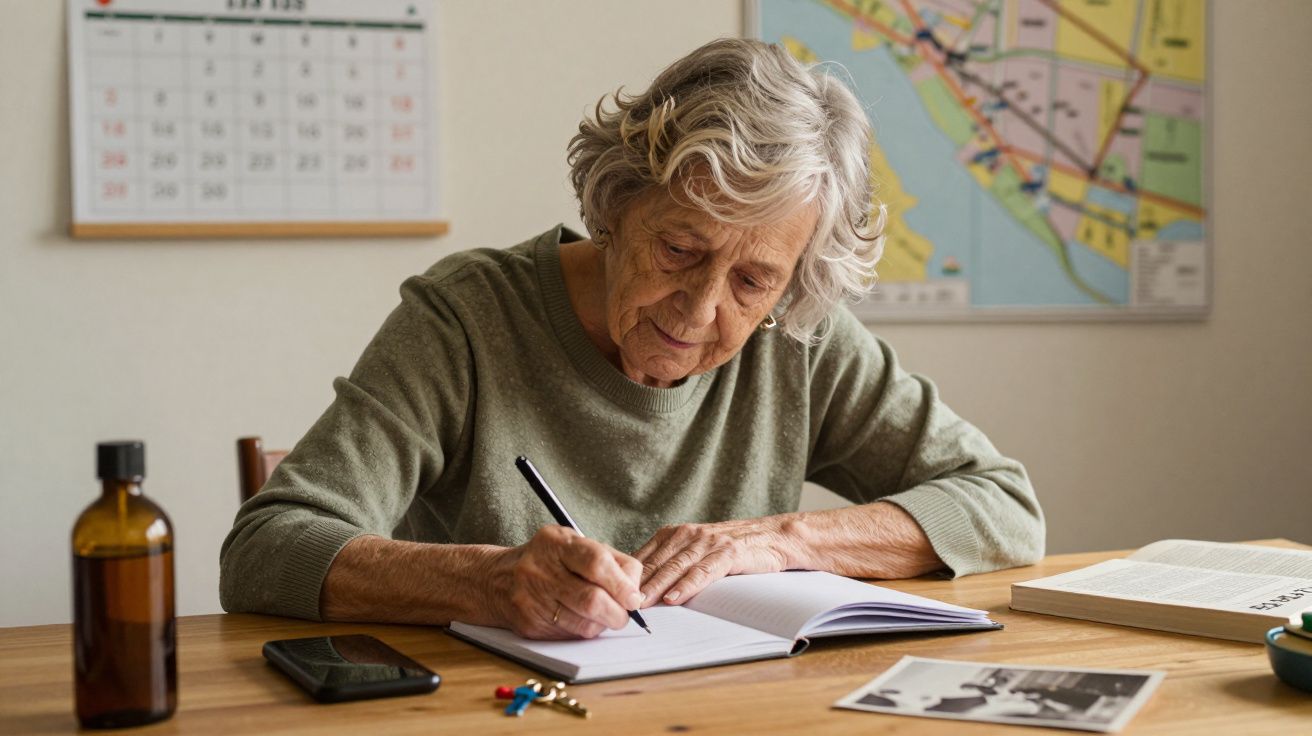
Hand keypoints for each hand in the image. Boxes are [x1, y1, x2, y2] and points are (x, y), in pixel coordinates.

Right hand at [484, 526, 643, 639]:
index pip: (596, 563)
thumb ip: (610, 560)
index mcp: (556, 543)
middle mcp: (540, 569)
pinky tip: (583, 620)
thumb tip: (636, 590)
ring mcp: (532, 598)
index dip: (621, 584)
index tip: (634, 598)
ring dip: (603, 624)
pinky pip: (569, 634)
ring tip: (606, 617)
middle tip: (625, 614)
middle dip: (618, 613)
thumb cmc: (547, 560)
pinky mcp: (529, 623)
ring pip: (583, 623)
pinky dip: (584, 630)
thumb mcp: (574, 545)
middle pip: (591, 599)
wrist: (496, 580)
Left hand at [633, 518, 798, 606]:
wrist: (775, 536)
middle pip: (656, 562)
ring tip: (641, 604)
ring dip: (656, 587)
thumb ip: (672, 562)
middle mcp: (689, 534)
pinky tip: (674, 598)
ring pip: (676, 567)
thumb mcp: (697, 551)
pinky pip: (703, 571)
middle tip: (618, 603)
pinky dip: (687, 585)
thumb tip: (640, 587)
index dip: (627, 577)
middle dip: (636, 585)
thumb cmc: (733, 548)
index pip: (644, 556)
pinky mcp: (729, 553)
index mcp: (676, 533)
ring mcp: (708, 542)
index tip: (610, 594)